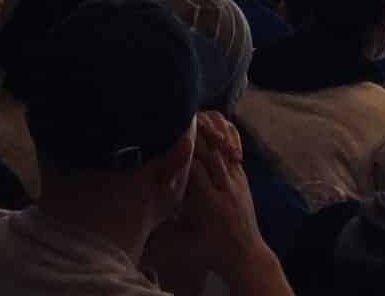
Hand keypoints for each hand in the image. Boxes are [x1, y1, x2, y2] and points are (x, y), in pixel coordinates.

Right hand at [175, 111, 262, 249]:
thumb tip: (138, 227)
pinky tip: (210, 139)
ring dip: (208, 140)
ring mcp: (238, 186)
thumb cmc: (211, 255)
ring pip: (222, 155)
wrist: (246, 257)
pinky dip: (221, 147)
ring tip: (192, 128)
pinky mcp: (244, 183)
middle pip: (211, 157)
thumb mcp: (185, 248)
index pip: (196, 171)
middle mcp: (226, 192)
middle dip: (194, 141)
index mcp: (210, 206)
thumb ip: (164, 236)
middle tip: (178, 127)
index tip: (167, 144)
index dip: (182, 156)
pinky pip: (232, 159)